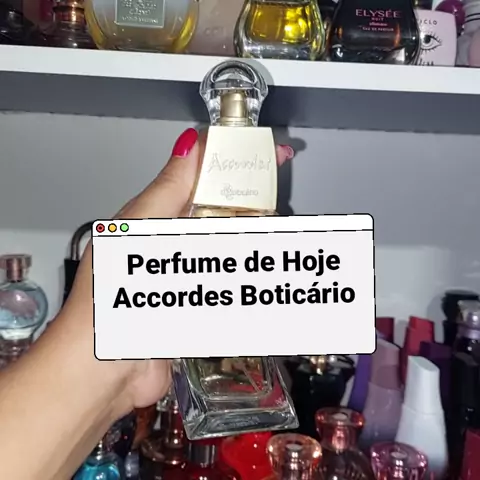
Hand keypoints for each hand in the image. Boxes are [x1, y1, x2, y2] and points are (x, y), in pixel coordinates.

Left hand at [63, 128, 294, 417]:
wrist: (105, 365)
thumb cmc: (110, 295)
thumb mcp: (138, 229)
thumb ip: (168, 189)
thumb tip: (188, 143)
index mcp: (155, 220)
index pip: (201, 179)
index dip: (233, 164)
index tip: (266, 154)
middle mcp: (173, 244)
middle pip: (221, 214)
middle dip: (252, 201)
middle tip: (280, 193)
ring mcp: (187, 274)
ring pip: (228, 248)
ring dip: (253, 237)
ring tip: (280, 230)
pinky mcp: (198, 304)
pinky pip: (228, 283)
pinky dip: (246, 275)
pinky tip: (264, 270)